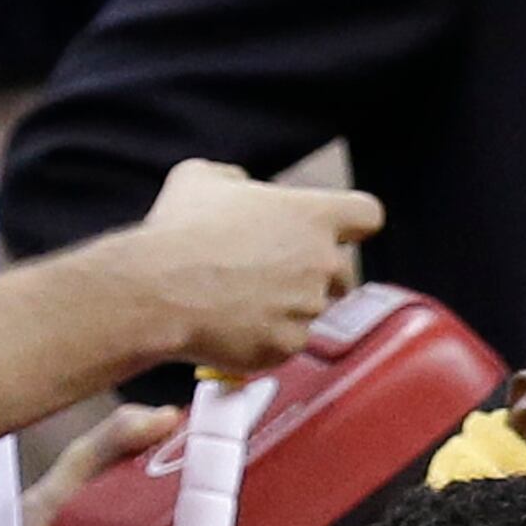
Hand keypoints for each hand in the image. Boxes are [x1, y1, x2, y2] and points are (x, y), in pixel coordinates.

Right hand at [126, 160, 382, 372]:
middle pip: (343, 274)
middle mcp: (320, 263)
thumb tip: (241, 189)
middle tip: (276, 275)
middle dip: (316, 276)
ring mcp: (307, 309)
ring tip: (239, 299)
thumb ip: (236, 181)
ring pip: (310, 310)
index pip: (367, 215)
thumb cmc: (180, 230)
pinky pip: (286, 344)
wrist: (158, 290)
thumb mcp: (201, 178)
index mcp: (311, 215)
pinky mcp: (287, 347)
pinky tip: (233, 326)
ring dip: (285, 308)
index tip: (340, 232)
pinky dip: (265, 339)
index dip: (354, 224)